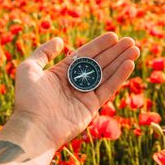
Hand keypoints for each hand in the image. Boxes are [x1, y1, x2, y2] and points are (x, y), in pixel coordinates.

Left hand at [12, 33, 139, 150]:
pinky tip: (129, 64)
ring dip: (121, 61)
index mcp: (60, 73)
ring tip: (135, 49)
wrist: (34, 128)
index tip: (114, 36)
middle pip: (98, 63)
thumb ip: (43, 53)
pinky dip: (119, 76)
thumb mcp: (28, 69)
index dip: (99, 45)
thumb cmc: (29, 99)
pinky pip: (108, 88)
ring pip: (106, 74)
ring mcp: (83, 95)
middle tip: (131, 41)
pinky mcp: (91, 107)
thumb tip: (59, 40)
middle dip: (115, 52)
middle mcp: (74, 83)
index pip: (84, 55)